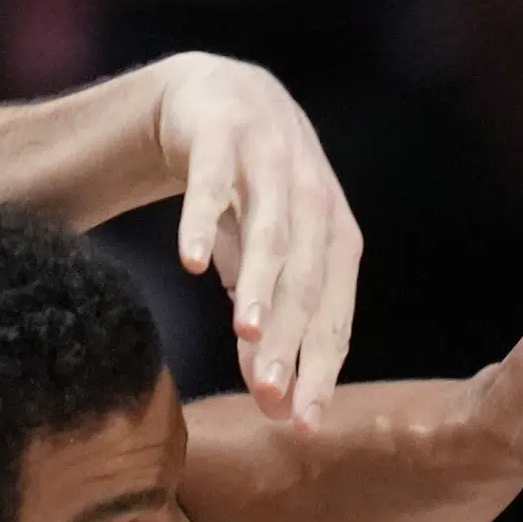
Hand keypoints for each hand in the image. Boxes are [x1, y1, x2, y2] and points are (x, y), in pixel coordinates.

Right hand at [157, 55, 363, 428]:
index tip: (301, 424)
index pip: (333, 312)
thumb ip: (266, 326)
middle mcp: (313, 196)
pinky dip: (202, 220)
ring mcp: (271, 160)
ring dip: (261, 282)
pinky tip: (188, 263)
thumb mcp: (256, 265)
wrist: (212, 97)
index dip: (320, 368)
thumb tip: (273, 404)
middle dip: (290, 339)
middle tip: (271, 397)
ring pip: (271, 230)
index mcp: (334, 235)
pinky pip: (212, 182)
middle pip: (306, 278)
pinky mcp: (222, 134)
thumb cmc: (245, 197)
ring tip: (245, 334)